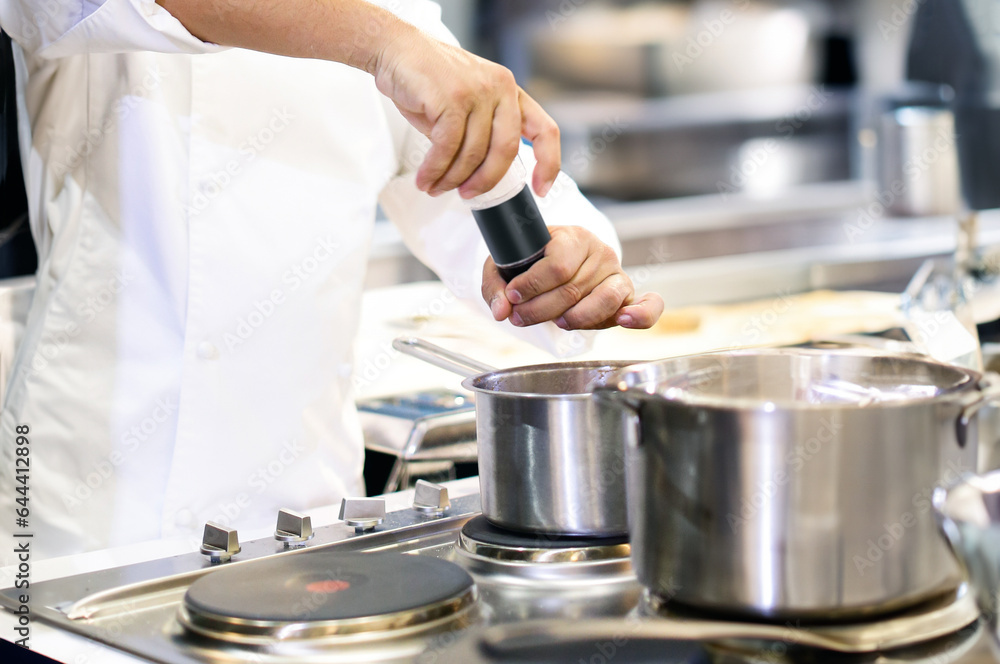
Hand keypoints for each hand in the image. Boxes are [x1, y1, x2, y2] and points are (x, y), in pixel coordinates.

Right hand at [372, 24, 559, 198]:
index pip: (544, 129)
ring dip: (451, 179)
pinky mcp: (451, 98)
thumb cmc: (428, 80)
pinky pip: (447, 147)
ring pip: (472, 153)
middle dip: (485, 181)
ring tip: (435, 187)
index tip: (541, 189)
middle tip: (467, 195)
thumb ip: (480, 133)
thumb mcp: (466, 104)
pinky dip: (434, 170)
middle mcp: (499, 88)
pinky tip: (426, 178)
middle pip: (505, 150)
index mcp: (509, 91)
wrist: (396, 48)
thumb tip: (481, 175)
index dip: (548, 163)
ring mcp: (477, 91)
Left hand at [482, 226, 663, 329]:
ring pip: (603, 301)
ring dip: (575, 319)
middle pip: (573, 289)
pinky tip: (624, 320)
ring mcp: (617, 275)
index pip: (557, 265)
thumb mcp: (507, 265)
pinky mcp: (628, 297)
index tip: (514, 296)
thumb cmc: (533, 263)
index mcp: (573, 237)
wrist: (558, 265)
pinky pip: (648, 306)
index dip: (533, 286)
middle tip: (520, 317)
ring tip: (557, 321)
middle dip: (541, 310)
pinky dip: (641, 315)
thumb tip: (502, 310)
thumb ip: (496, 286)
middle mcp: (600, 253)